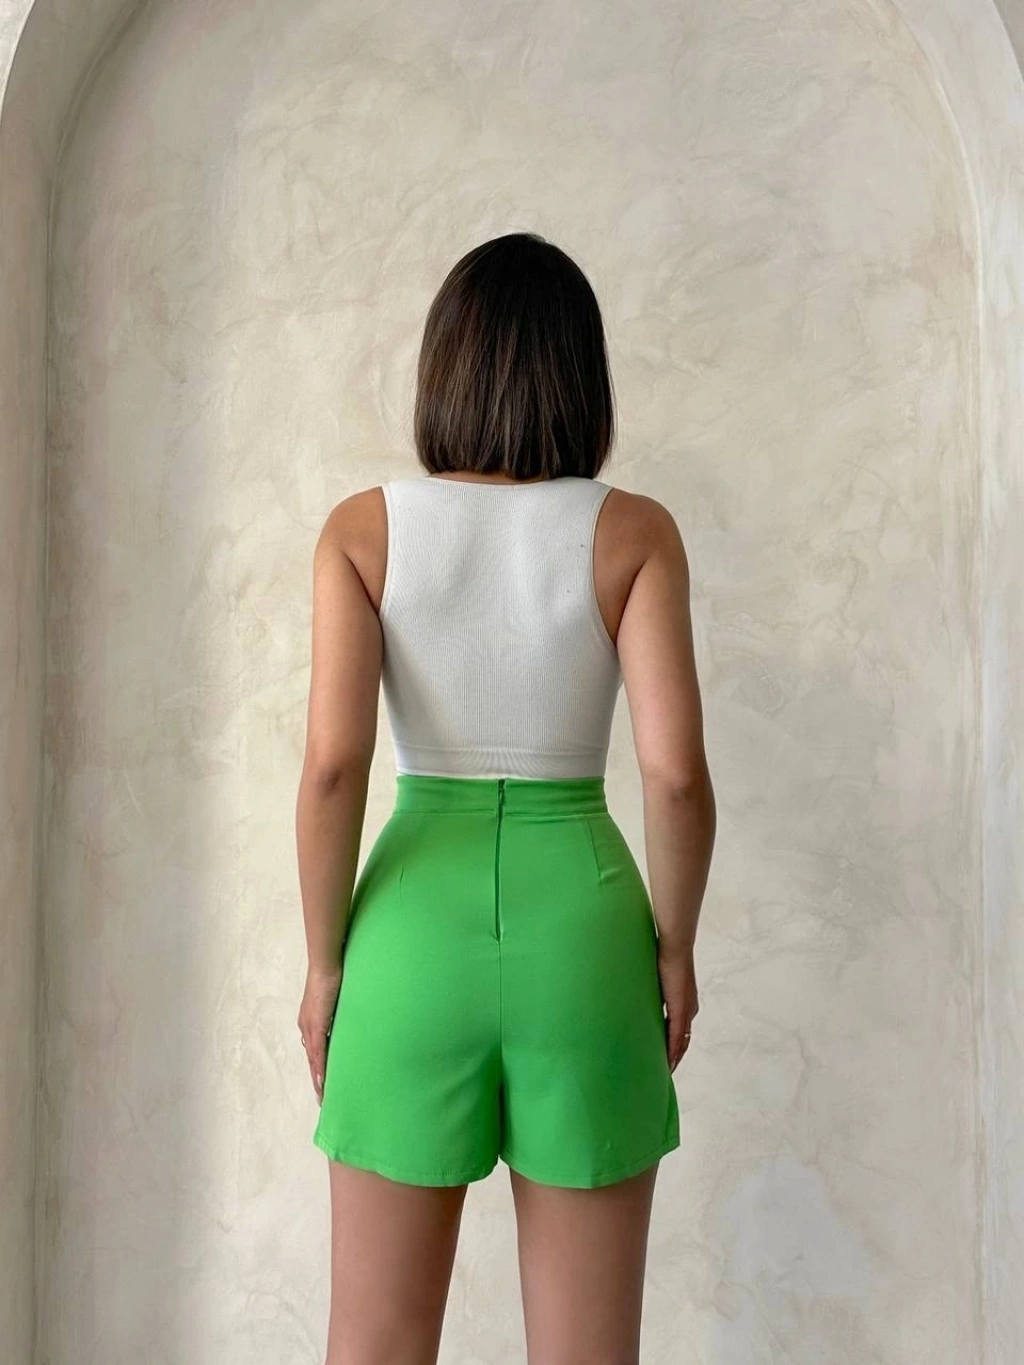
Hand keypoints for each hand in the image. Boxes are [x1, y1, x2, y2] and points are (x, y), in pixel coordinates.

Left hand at [297, 966, 342, 1104]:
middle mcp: (307, 1027)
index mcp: (311, 1022)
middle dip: (317, 1078)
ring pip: (313, 1060)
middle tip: (323, 1097)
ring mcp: (310, 1028)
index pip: (314, 1050)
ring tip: (324, 1096)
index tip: (323, 1083)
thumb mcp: (337, 1000)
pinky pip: (318, 1053)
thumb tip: (349, 1022)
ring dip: (318, 1078)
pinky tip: (323, 1082)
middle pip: (311, 1059)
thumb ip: (339, 1013)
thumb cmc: (334, 977)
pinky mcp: (316, 1026)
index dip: (318, 1067)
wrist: (326, 966)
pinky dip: (320, 1069)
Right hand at [656, 942, 697, 1071]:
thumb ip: (652, 991)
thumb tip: (638, 994)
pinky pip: (676, 1037)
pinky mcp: (681, 1011)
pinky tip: (667, 1063)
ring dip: (673, 1057)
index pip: (680, 1029)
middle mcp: (689, 1009)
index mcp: (685, 1002)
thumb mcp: (657, 979)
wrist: (674, 946)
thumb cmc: (663, 956)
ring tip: (664, 1071)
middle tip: (664, 1070)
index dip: (673, 1044)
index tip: (664, 1056)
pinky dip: (671, 1051)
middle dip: (674, 1056)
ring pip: (681, 1042)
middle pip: (683, 1040)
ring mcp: (686, 1011)